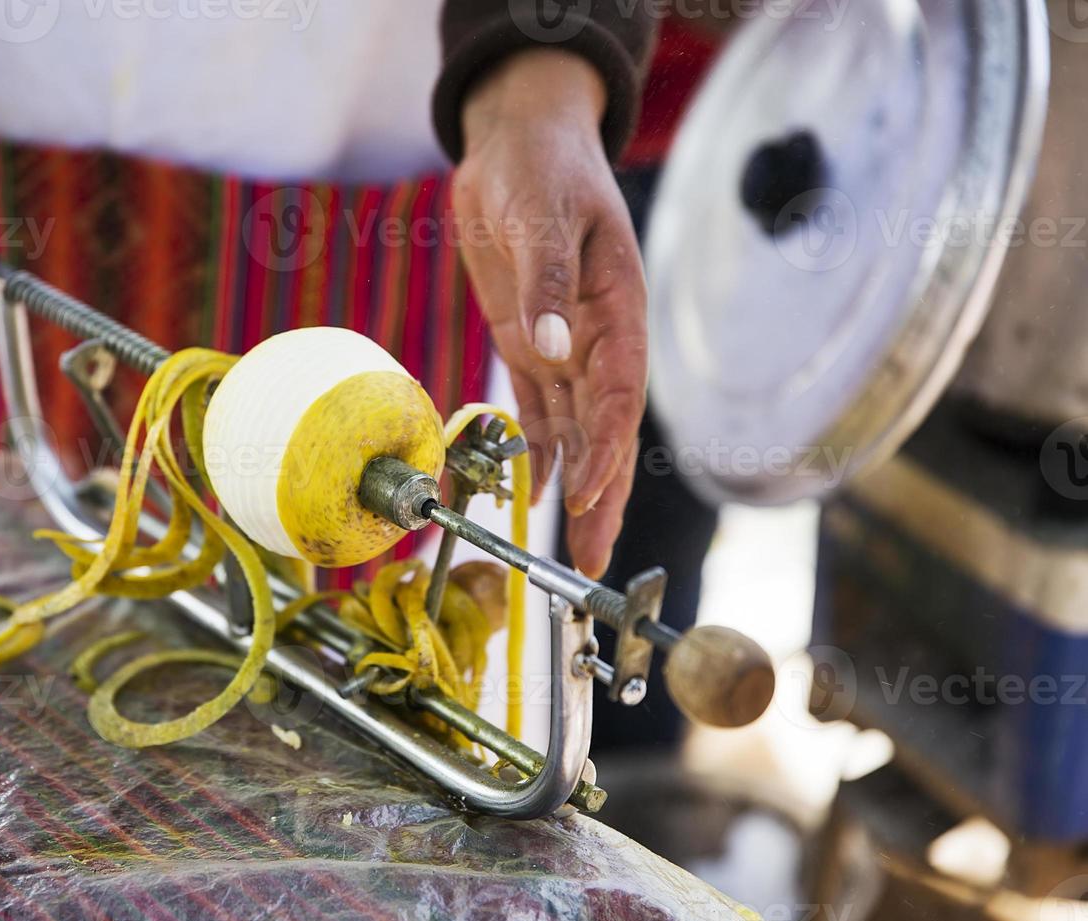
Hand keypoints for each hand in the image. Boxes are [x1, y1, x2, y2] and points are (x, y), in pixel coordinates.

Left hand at [452, 50, 646, 578]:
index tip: (591, 494)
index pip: (619, 393)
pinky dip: (539, 453)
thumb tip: (554, 347)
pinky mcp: (530, 346)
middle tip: (594, 564)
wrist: (515, 143)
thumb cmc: (541, 166)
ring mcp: (565, 347)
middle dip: (603, 498)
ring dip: (576, 490)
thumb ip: (547, 280)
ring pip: (576, 433)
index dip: (609, 448)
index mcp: (618, 308)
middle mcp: (597, 339)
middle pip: (605, 431)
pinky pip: (538, 410)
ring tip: (573, 551)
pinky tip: (539, 495)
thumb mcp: (542, 214)